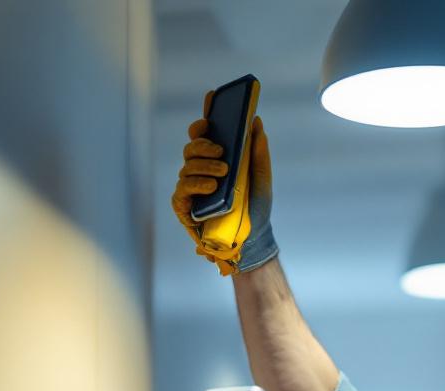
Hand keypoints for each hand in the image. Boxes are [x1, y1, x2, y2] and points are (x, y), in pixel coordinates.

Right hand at [171, 90, 277, 275]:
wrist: (253, 239)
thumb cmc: (255, 208)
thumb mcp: (262, 177)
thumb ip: (258, 152)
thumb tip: (256, 122)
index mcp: (217, 160)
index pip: (206, 133)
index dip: (206, 114)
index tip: (212, 98)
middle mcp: (200, 170)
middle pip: (191, 147)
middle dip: (203, 143)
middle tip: (221, 149)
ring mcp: (190, 188)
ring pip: (186, 166)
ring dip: (204, 166)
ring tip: (223, 172)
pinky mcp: (184, 206)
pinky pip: (182, 191)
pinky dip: (196, 185)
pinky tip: (211, 187)